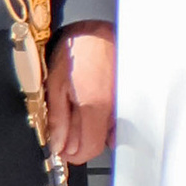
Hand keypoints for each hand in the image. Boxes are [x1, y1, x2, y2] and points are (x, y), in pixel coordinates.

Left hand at [49, 26, 114, 168]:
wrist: (98, 31)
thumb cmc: (77, 51)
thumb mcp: (56, 84)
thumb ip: (58, 119)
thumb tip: (57, 144)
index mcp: (94, 106)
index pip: (89, 149)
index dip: (72, 154)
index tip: (61, 148)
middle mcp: (114, 109)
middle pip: (97, 144)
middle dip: (78, 141)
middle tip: (64, 125)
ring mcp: (123, 105)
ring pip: (105, 133)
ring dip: (89, 129)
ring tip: (77, 107)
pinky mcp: (129, 100)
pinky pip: (114, 120)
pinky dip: (102, 120)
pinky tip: (92, 104)